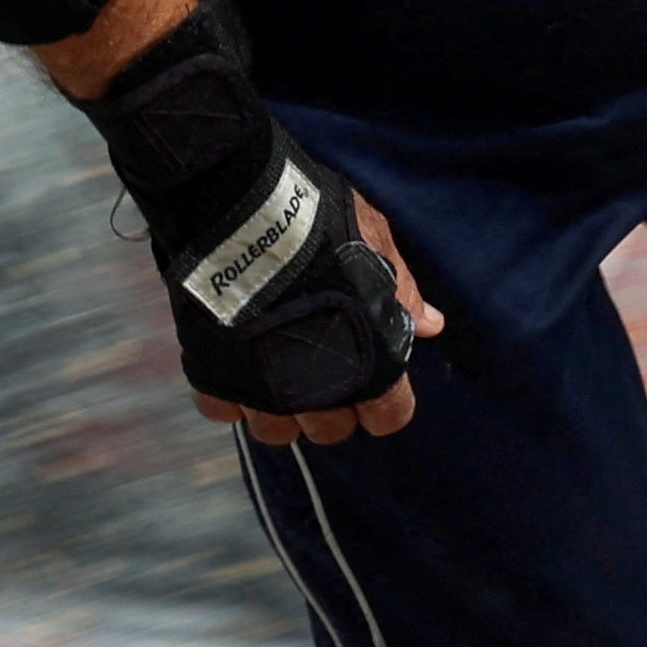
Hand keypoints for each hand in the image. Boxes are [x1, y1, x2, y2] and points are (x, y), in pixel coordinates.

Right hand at [196, 194, 440, 446]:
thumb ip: (402, 291)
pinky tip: (236, 359)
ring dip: (278, 406)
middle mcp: (319, 391)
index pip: (389, 417)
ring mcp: (264, 391)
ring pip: (275, 430)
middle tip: (318, 363)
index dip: (382, 401)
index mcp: (370, 364)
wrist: (242, 216)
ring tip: (275, 366)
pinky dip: (229, 392)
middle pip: (330, 430)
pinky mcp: (216, 379)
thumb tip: (431, 324)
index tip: (371, 379)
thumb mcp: (375, 244)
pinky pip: (223, 409)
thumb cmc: (320, 226)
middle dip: (328, 404)